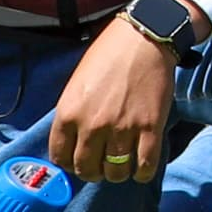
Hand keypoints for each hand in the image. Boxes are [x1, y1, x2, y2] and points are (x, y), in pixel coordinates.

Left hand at [47, 13, 189, 190]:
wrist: (144, 38)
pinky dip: (142, 173)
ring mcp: (122, 128)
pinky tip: (142, 168)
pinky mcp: (150, 127)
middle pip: (87, 169)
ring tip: (122, 165)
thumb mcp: (76, 85)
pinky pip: (144, 166)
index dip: (70, 164)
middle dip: (94, 172)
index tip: (79, 161)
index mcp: (68, 114)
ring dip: (118, 174)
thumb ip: (72, 115)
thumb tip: (75, 142)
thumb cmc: (108, 56)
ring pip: (115, 172)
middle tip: (102, 165)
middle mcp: (92, 126)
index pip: (60, 158)